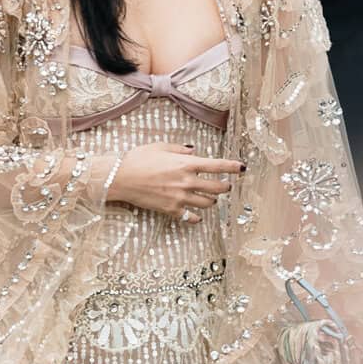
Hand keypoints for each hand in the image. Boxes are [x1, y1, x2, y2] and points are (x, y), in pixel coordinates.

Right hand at [108, 141, 243, 216]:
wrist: (120, 178)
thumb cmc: (138, 159)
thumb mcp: (160, 147)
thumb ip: (180, 149)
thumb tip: (193, 151)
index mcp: (186, 164)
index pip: (217, 166)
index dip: (232, 167)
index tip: (242, 168)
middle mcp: (187, 182)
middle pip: (217, 188)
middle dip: (226, 186)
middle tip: (226, 185)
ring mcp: (180, 198)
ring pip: (207, 204)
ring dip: (212, 200)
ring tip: (210, 198)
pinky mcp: (171, 210)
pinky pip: (191, 216)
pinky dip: (196, 216)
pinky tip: (196, 214)